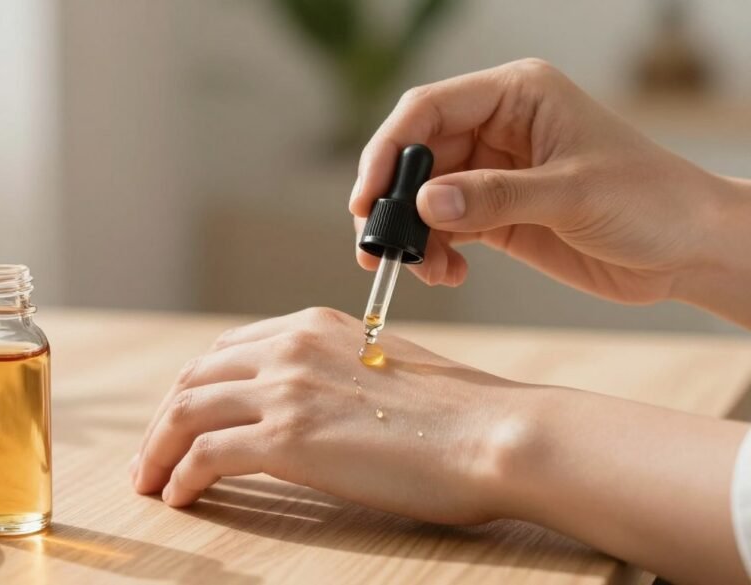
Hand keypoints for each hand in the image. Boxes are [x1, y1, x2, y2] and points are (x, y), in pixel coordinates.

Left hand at [130, 307, 534, 524]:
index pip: (225, 352)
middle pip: (194, 377)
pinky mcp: (287, 437)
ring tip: (150, 482)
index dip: (193, 389)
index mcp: (312, 326)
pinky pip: (206, 454)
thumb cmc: (456, 414)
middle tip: (150, 457)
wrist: (495, 433)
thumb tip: (304, 411)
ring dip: (157, 451)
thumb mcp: (381, 370)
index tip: (180, 422)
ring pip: (187, 412)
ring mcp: (285, 388)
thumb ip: (332, 376)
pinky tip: (180, 496)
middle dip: (162, 420)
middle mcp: (290, 346)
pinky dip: (181, 476)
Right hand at [350, 59, 750, 323]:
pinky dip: (435, 253)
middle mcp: (498, 128)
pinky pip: (445, 229)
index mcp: (516, 96)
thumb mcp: (572, 193)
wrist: (687, 249)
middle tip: (376, 245)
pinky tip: (448, 273)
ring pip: (425, 198)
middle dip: (393, 201)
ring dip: (412, 235)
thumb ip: (494, 196)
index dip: (389, 149)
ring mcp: (494, 173)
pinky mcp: (496, 214)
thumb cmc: (650, 200)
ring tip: (419, 270)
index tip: (368, 196)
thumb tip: (425, 204)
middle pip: (417, 156)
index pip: (429, 109)